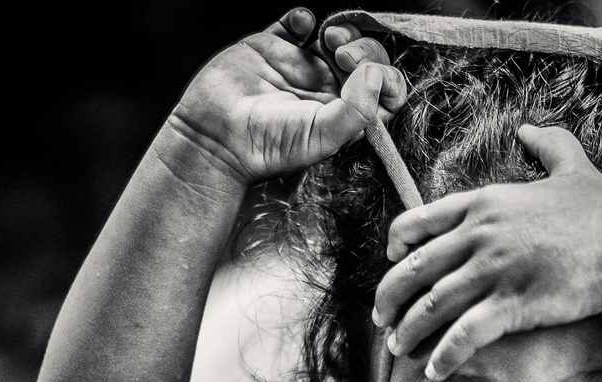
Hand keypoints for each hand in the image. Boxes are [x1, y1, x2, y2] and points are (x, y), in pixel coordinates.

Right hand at [168, 8, 406, 185]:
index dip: (385, 77)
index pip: (383, 94)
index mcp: (342, 117)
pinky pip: (297, 24)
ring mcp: (299, 68)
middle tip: (342, 55)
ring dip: (343, 29)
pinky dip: (303, 16)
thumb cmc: (267, 146)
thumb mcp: (321, 137)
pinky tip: (301, 26)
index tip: (365, 74)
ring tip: (328, 39)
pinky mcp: (272, 49)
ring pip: (339, 38)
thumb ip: (357, 109)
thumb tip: (377, 74)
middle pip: (365, 61)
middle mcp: (325, 92)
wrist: (216, 135)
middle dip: (364, 49)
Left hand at [372, 125, 601, 379]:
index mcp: (483, 204)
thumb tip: (530, 129)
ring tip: (399, 348)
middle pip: (413, 269)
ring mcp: (494, 271)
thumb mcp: (572, 167)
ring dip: (408, 331)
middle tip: (382, 318)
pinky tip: (434, 370)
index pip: (416, 222)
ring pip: (431, 305)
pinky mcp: (511, 304)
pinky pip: (464, 335)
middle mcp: (480, 235)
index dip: (395, 246)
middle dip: (388, 298)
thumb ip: (547, 146)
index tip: (391, 263)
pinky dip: (443, 356)